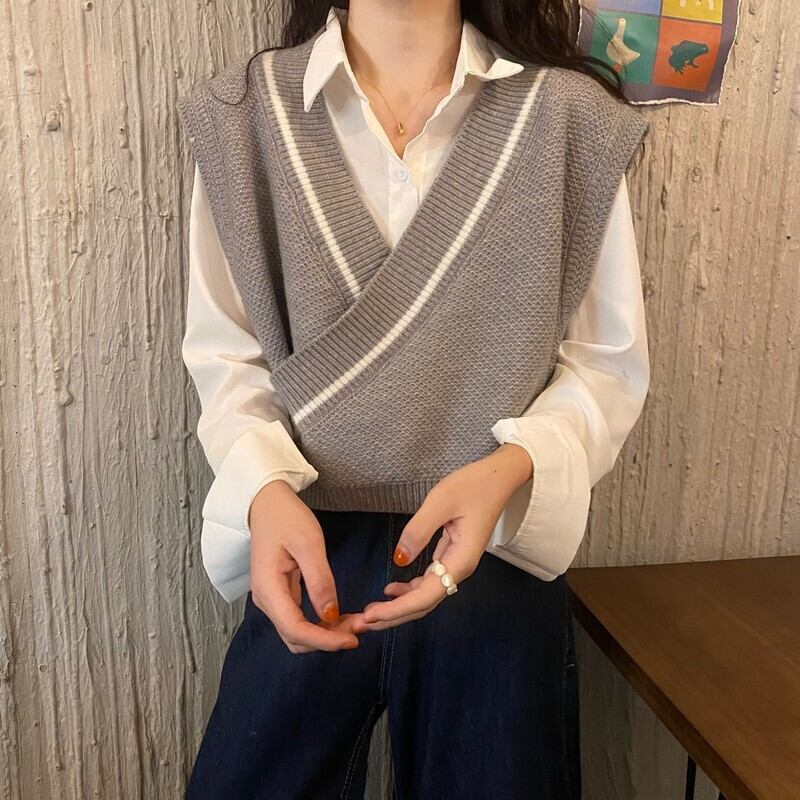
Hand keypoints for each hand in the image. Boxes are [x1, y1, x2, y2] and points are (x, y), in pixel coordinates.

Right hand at [248, 479, 363, 653]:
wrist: (266, 503)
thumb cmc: (286, 518)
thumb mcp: (308, 543)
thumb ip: (319, 580)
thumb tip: (331, 616)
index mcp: (268, 588)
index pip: (295, 629)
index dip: (324, 640)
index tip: (353, 640)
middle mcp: (266, 600)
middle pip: (295, 638)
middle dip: (327, 639)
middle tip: (361, 627)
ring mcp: (272, 599)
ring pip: (297, 632)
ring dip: (325, 634)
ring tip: (355, 622)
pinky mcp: (280, 595)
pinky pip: (299, 619)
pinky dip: (320, 624)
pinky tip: (341, 616)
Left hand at [352, 443, 533, 632]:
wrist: (499, 478)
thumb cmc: (473, 486)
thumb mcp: (441, 502)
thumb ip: (418, 531)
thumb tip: (398, 560)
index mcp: (460, 561)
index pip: (424, 597)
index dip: (396, 610)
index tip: (370, 616)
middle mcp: (460, 569)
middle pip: (424, 604)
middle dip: (392, 617)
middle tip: (360, 625)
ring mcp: (457, 564)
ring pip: (425, 596)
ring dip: (398, 607)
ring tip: (369, 614)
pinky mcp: (452, 556)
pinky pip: (429, 582)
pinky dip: (408, 591)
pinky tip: (390, 591)